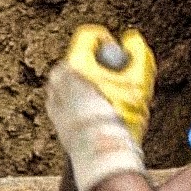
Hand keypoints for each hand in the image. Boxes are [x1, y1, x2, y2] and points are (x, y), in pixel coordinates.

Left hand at [62, 25, 154, 143]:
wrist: (100, 154)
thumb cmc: (119, 118)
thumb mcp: (138, 83)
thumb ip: (138, 54)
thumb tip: (132, 40)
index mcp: (75, 64)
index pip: (89, 36)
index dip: (107, 40)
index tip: (118, 53)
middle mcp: (59, 75)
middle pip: (82, 58)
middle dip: (100, 65)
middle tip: (118, 82)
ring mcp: (53, 94)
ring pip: (75, 77)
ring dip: (91, 83)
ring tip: (108, 103)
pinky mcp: (53, 111)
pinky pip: (68, 96)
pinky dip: (82, 100)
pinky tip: (97, 115)